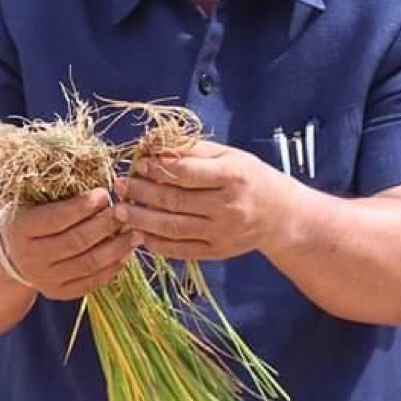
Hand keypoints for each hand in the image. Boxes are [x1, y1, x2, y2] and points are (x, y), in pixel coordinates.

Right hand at [3, 185, 139, 304]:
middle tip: (124, 211)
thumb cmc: (27, 216)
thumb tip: (100, 189)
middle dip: (104, 225)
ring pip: (88, 264)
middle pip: (75, 242)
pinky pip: (91, 282)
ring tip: (134, 233)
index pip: (55, 219)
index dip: (83, 207)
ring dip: (116, 248)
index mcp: (19, 229)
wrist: (11, 253)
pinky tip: (125, 253)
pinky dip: (112, 268)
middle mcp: (29, 257)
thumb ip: (58, 194)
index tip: (104, 193)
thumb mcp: (30, 200)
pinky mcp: (58, 292)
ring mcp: (44, 279)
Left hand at [121, 139, 281, 264]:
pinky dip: (156, 243)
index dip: (157, 168)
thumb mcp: (229, 155)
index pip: (187, 172)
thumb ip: (193, 150)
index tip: (138, 164)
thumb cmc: (250, 178)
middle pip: (175, 200)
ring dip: (141, 219)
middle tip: (119, 185)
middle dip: (142, 192)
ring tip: (120, 211)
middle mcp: (229, 206)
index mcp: (234, 176)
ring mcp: (223, 232)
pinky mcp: (218, 252)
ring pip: (173, 227)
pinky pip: (180, 250)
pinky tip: (138, 233)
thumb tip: (153, 147)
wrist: (281, 215)